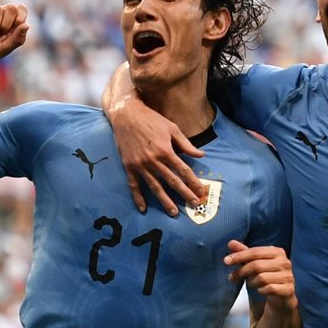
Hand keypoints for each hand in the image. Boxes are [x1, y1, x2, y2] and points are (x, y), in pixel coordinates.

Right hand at [110, 98, 206, 215]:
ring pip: (155, 187)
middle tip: (194, 205)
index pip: (183, 170)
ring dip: (165, 201)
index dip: (193, 182)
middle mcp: (153, 160)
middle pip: (172, 181)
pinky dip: (138, 197)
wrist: (126, 114)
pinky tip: (143, 208)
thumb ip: (186, 144)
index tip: (201, 191)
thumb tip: (201, 155)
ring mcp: (140, 165)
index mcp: (166, 151)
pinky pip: (134, 185)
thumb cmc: (151, 119)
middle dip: (184, 194)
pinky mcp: (129, 166)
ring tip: (174, 212)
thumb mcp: (172, 128)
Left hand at [224, 240, 296, 310]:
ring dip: (251, 282)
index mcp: (277, 252)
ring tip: (251, 283)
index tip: (226, 261)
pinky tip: (261, 290)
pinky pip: (268, 289)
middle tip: (232, 277)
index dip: (239, 256)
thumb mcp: (255, 262)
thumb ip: (244, 252)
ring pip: (261, 278)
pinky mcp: (288, 289)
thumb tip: (230, 243)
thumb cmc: (266, 275)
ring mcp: (288, 276)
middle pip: (256, 265)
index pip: (255, 251)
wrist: (282, 296)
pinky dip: (260, 290)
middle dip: (241, 272)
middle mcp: (285, 262)